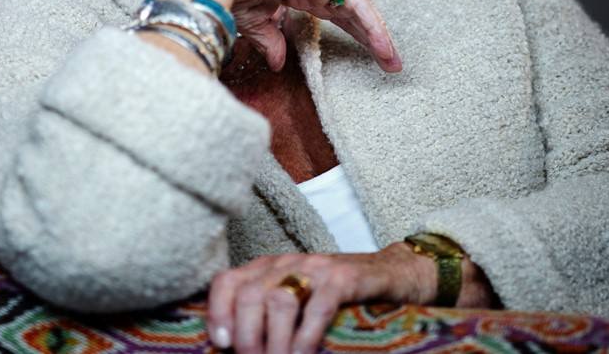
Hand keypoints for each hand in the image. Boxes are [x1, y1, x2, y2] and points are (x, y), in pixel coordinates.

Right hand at [149, 0, 401, 73]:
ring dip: (377, 35)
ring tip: (392, 60)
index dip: (349, 32)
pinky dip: (372, 25)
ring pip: (359, 7)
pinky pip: (358, 4)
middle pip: (351, 11)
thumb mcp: (254, 24)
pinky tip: (382, 45)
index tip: (364, 56)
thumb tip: (278, 62)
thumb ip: (270, 40)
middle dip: (370, 36)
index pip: (331, 12)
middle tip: (390, 61)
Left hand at [205, 243, 427, 353]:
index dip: (218, 313)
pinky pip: (318, 306)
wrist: (390, 274)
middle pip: (249, 295)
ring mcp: (316, 269)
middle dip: (246, 337)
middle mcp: (287, 263)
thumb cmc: (336, 295)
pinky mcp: (345, 278)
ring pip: (277, 300)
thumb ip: (266, 315)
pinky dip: (306, 336)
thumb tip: (236, 348)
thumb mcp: (295, 299)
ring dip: (273, 341)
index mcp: (267, 268)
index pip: (227, 281)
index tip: (221, 345)